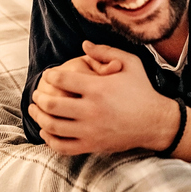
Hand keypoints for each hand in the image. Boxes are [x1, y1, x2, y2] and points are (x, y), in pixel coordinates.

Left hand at [28, 42, 176, 155]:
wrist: (155, 122)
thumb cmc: (142, 90)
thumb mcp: (130, 63)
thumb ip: (106, 51)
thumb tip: (84, 44)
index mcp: (98, 88)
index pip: (62, 79)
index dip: (50, 75)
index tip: (48, 75)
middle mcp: (91, 110)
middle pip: (52, 104)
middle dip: (39, 97)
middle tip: (37, 94)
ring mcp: (90, 130)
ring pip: (53, 126)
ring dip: (38, 117)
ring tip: (35, 110)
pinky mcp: (92, 145)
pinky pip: (62, 146)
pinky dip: (49, 139)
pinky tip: (46, 130)